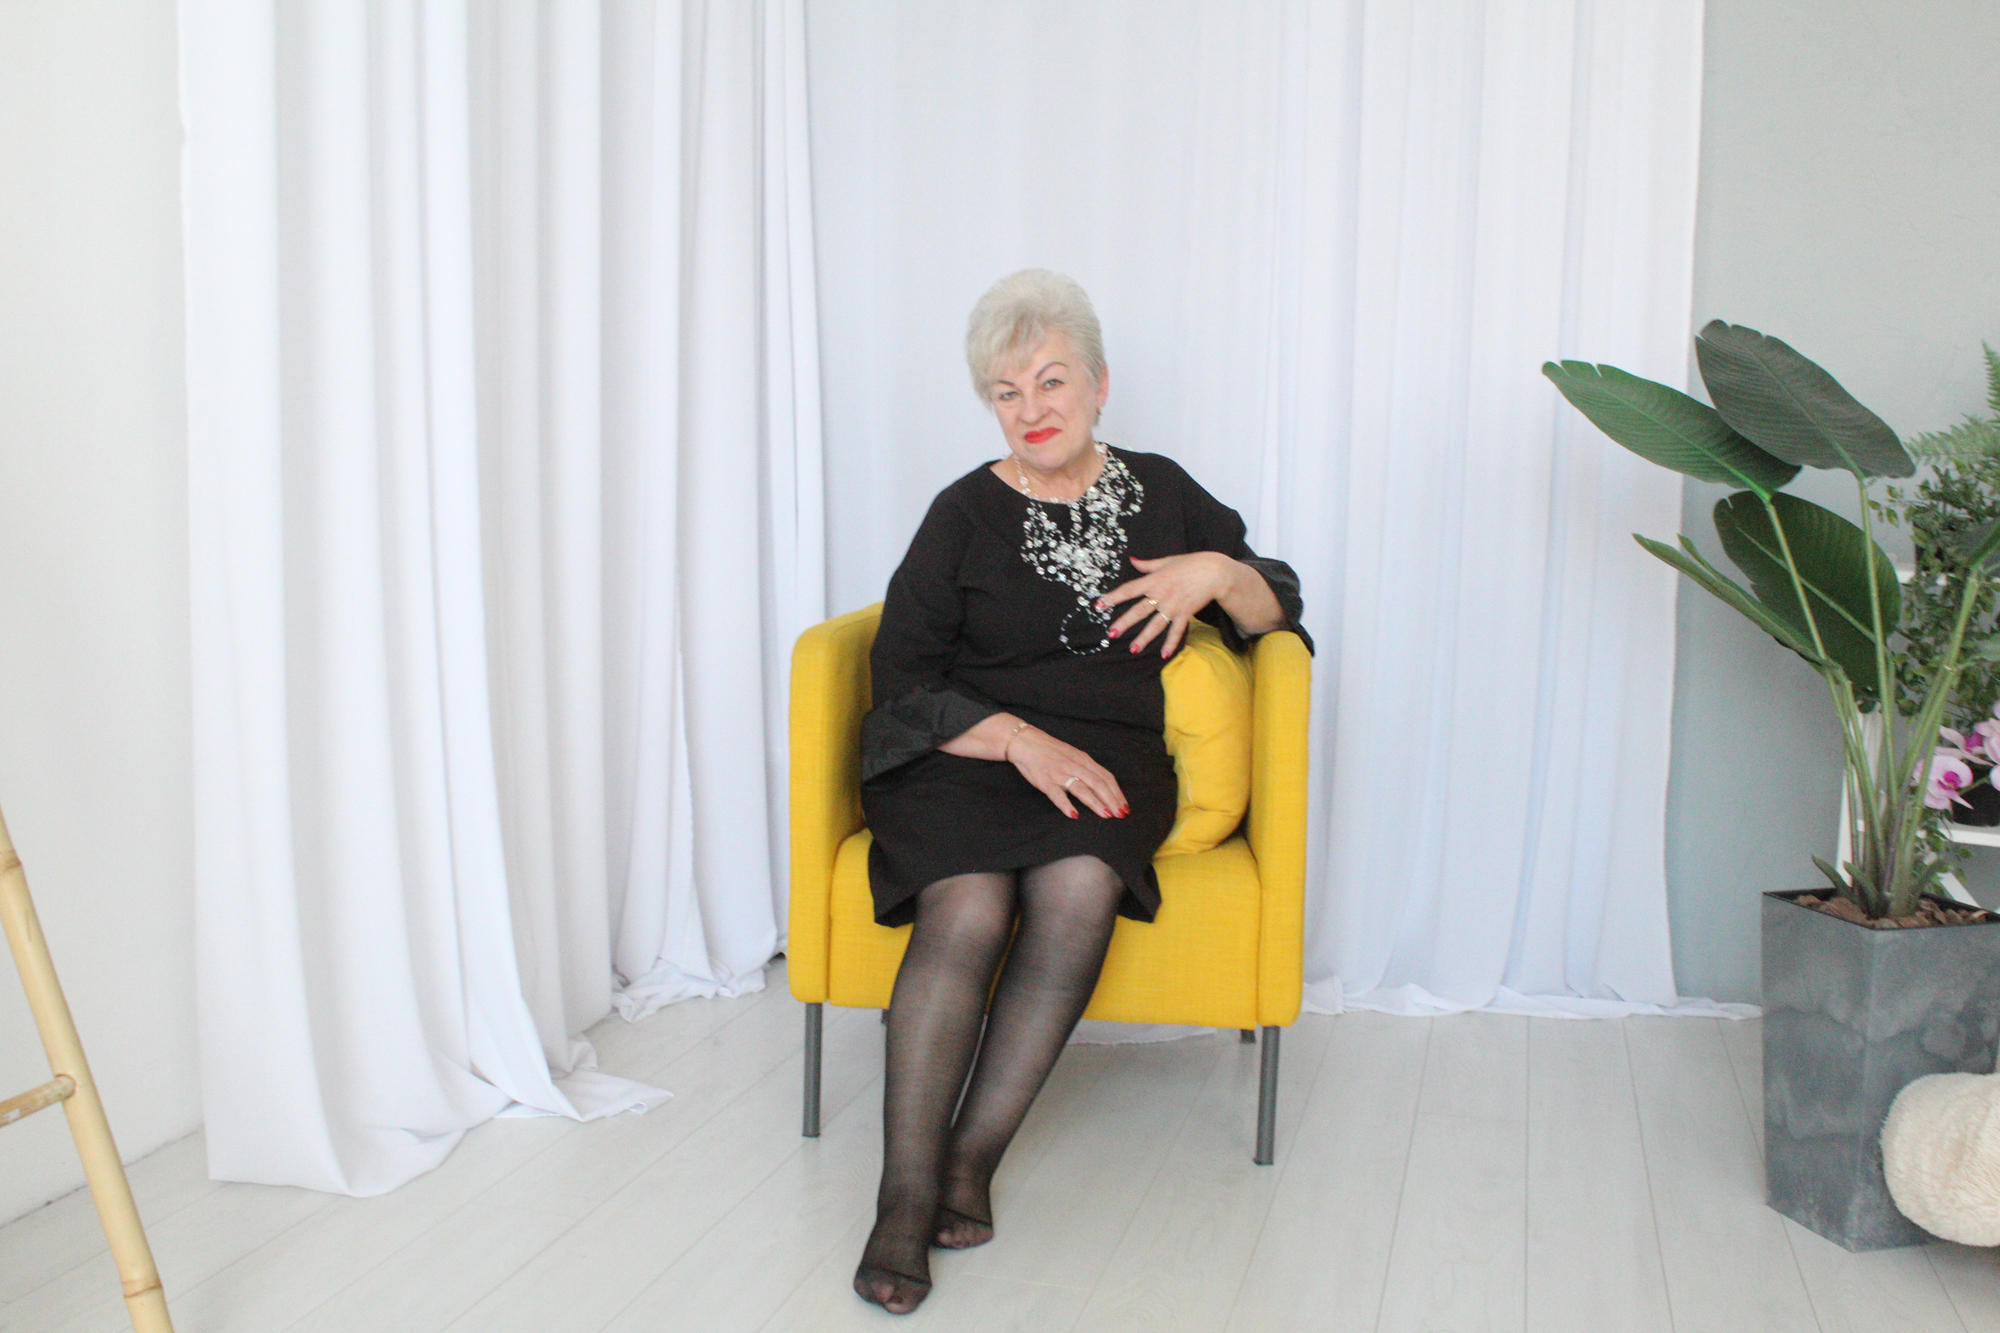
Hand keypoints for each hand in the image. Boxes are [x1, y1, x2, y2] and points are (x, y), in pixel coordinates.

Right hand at [1007, 727, 1128, 819]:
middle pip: (1098, 784)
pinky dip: (1066, 805)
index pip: (1106, 777)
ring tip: (1106, 815)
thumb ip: (1087, 768)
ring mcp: (1060, 774)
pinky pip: (1057, 795)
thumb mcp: (1074, 755)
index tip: (1124, 806)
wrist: (1026, 742)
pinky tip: (1074, 815)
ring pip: (1082, 789)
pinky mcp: (1046, 782)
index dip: (1117, 792)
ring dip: (1095, 803)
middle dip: (1112, 800)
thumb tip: (1103, 785)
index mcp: (1083, 760)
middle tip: (1120, 815)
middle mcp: (1075, 766)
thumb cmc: (1051, 750)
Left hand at [1097, 553, 1237, 657]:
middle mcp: (1161, 594)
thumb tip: (1131, 559)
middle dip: (1124, 623)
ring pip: (1155, 624)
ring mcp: (1173, 605)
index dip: (1113, 597)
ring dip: (1144, 638)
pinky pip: (1176, 631)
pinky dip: (1171, 643)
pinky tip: (1163, 655)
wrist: (1214, 571)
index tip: (1099, 605)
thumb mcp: (1166, 561)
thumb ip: (1147, 565)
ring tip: (1133, 649)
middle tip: (1111, 635)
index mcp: (1154, 580)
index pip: (1128, 590)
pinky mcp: (1185, 613)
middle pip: (1139, 610)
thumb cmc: (1191, 563)